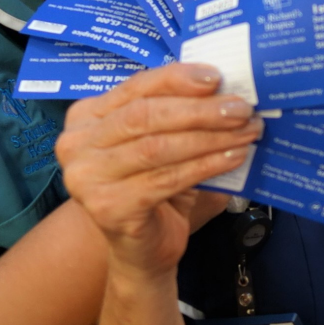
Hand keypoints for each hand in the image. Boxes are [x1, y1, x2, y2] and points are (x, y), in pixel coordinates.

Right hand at [56, 63, 262, 276]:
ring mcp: (87, 178)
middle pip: (145, 115)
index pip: (136, 86)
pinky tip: (233, 158)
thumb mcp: (160, 138)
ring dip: (210, 137)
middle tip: (241, 108)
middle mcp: (77, 143)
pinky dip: (206, 165)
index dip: (177, 78)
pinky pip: (166, 179)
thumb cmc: (154, 184)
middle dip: (200, 110)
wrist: (141, 247)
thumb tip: (225, 89)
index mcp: (87, 115)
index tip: (216, 77)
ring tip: (247, 132)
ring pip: (157, 147)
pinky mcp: (108, 208)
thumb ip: (177, 110)